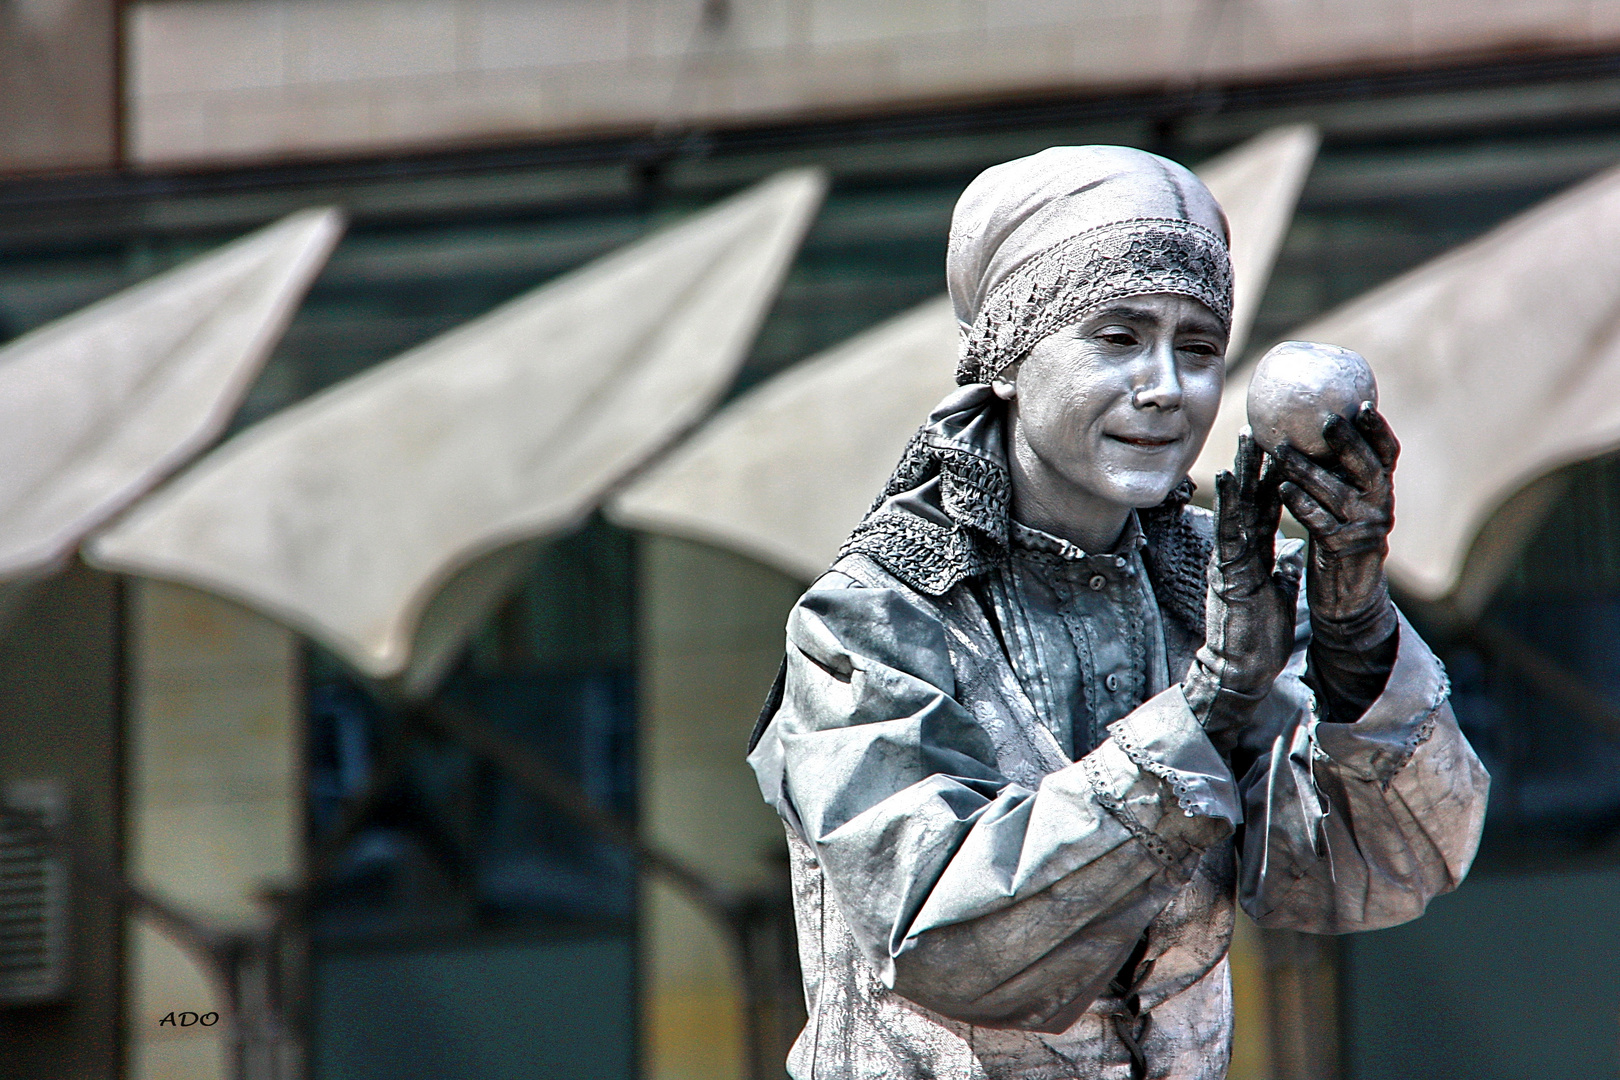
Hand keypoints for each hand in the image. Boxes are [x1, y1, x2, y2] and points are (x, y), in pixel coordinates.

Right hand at [1185, 433, 1304, 754]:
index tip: (1282, 447)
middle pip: (1251, 498)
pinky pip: (1229, 530)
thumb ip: (1282, 570)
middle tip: (1263, 425)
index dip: (1274, 478)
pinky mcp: (1226, 570)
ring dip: (1244, 471)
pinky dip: (1228, 502)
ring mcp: (1231, 558)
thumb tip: (1295, 551)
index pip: (1267, 508)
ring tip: (1249, 437)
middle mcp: (1240, 550)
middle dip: (1258, 463)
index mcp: (1254, 555)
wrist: (1239, 670)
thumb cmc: (1257, 639)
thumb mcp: (1278, 595)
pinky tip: (1228, 476)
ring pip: (1239, 506)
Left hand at [1272, 403, 1399, 650]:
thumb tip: (1316, 431)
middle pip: (1366, 467)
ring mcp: (1366, 529)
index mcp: (1380, 491)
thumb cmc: (1339, 543)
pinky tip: (1281, 488)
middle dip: (1346, 442)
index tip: (1361, 403)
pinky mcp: (1345, 551)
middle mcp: (1380, 507)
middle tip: (1324, 420)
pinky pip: (1321, 522)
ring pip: (1338, 493)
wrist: (1348, 601)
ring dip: (1308, 470)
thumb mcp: (1346, 507)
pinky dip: (1301, 504)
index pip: (1386, 454)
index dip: (1377, 429)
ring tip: (1281, 450)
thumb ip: (1340, 476)